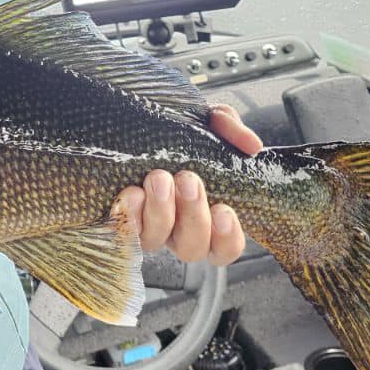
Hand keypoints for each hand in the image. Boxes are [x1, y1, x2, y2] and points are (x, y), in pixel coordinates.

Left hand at [109, 104, 263, 266]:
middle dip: (192, 214)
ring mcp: (144, 227)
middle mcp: (174, 228)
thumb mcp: (205, 122)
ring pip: (156, 241)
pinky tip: (131, 192)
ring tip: (159, 177)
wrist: (122, 120)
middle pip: (192, 248)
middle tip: (188, 179)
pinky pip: (122, 231)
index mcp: (203, 214)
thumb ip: (230, 129)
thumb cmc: (172, 130)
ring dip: (160, 211)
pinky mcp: (116, 219)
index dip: (227, 238)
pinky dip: (129, 214)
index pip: (224, 247)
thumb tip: (252, 145)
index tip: (223, 210)